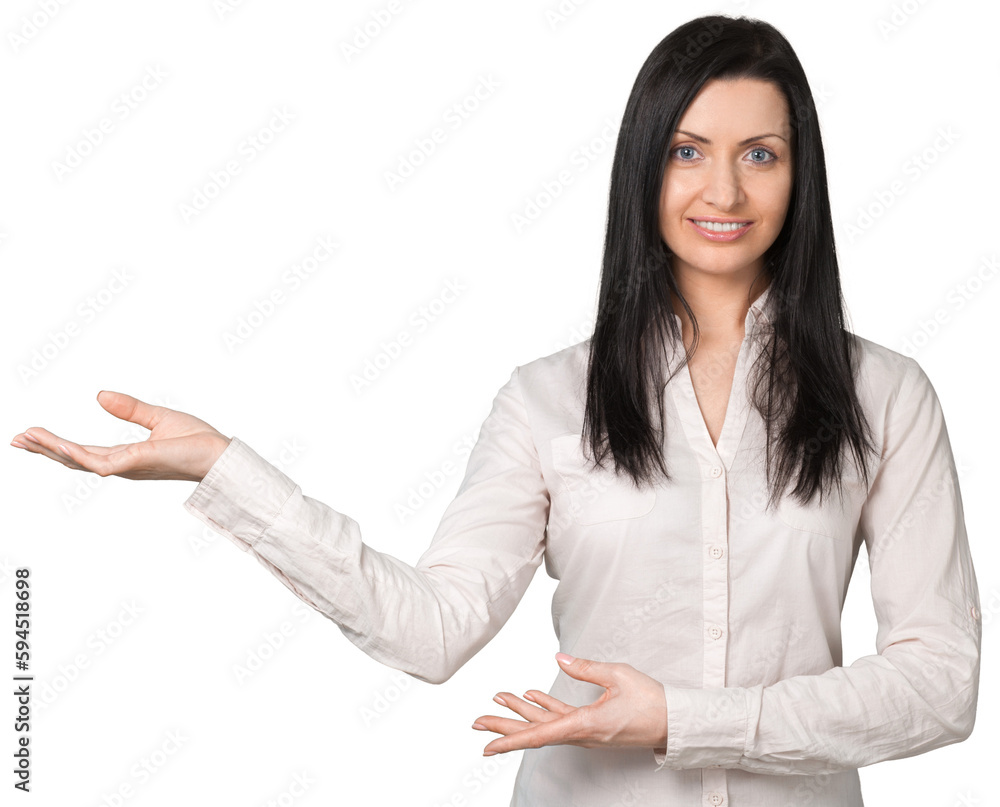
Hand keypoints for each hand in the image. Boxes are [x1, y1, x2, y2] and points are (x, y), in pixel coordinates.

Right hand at [10, 390, 231, 482]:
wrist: (220, 453)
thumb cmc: (197, 441)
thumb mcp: (157, 418)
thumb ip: (129, 409)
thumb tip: (100, 395)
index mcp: (126, 457)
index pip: (85, 452)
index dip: (58, 446)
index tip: (33, 435)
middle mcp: (123, 466)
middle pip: (75, 459)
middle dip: (46, 450)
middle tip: (17, 439)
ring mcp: (127, 467)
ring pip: (79, 461)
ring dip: (52, 449)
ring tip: (27, 437)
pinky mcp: (134, 464)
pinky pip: (96, 462)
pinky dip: (74, 452)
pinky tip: (57, 442)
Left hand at [471, 653, 667, 755]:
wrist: (674, 722)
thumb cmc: (651, 701)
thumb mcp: (618, 676)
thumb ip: (586, 668)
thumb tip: (559, 659)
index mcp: (585, 725)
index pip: (540, 734)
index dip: (511, 739)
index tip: (487, 746)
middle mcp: (581, 733)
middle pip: (535, 731)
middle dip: (504, 727)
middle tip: (476, 724)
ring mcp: (586, 731)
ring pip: (545, 724)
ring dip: (520, 713)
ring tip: (497, 701)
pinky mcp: (592, 725)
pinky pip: (561, 719)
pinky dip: (544, 707)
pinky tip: (530, 697)